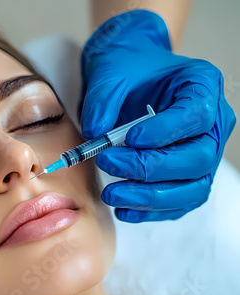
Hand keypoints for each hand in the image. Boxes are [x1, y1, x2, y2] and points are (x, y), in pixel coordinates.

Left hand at [79, 10, 236, 221]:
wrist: (128, 77)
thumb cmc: (126, 70)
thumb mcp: (109, 73)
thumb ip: (102, 101)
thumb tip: (95, 134)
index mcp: (201, 85)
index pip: (197, 115)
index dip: (165, 132)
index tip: (130, 138)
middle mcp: (213, 123)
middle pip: (198, 158)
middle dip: (150, 167)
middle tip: (108, 161)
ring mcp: (204, 152)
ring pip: (194, 188)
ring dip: (151, 197)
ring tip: (112, 194)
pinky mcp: (189, 176)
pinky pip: (180, 203)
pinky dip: (152, 210)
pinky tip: (123, 209)